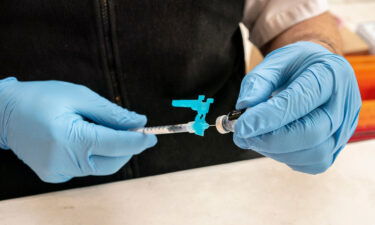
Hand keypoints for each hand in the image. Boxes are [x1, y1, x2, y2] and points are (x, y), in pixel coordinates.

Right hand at [0, 78, 156, 181]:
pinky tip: (84, 140)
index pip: (116, 145)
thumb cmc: (42, 97)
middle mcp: (63, 161)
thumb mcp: (79, 96)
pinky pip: (84, 170)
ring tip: (105, 131)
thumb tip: (139, 122)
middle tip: (135, 133)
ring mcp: (56, 172)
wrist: (4, 112)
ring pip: (99, 168)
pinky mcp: (53, 176)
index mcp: (70, 138)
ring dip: (111, 152)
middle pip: (111, 162)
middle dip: (128, 149)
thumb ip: (112, 113)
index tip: (152, 136)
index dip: (138, 141)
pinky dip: (93, 157)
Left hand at [233, 42, 360, 173]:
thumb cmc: (296, 66)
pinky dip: (288, 158)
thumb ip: (258, 81)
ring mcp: (344, 128)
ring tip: (256, 137)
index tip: (241, 126)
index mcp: (330, 74)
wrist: (316, 70)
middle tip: (244, 135)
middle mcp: (343, 103)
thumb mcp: (275, 62)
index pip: (300, 101)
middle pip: (311, 133)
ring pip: (314, 153)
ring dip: (277, 151)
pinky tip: (272, 143)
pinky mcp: (337, 145)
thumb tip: (244, 106)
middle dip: (271, 139)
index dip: (267, 117)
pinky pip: (314, 163)